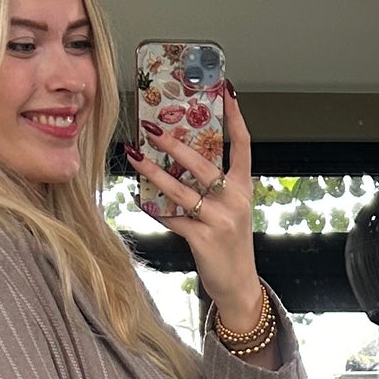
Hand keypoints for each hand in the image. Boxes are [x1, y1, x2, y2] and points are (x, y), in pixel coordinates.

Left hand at [125, 86, 262, 335]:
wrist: (239, 285)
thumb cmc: (230, 245)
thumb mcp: (231, 212)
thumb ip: (212, 188)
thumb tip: (178, 163)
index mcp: (242, 189)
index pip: (244, 147)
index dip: (236, 119)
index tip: (227, 93)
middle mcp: (234, 201)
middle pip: (203, 164)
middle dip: (175, 144)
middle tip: (152, 129)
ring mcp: (219, 220)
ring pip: (181, 190)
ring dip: (154, 172)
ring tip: (134, 157)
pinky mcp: (202, 239)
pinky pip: (171, 218)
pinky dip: (153, 209)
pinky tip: (138, 199)